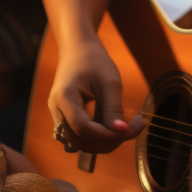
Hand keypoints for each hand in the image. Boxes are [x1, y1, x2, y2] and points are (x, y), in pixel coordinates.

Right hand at [49, 38, 145, 153]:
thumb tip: (122, 132)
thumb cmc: (95, 60)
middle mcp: (56, 111)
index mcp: (64, 98)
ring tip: (127, 126)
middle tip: (135, 127)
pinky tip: (115, 124)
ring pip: (80, 143)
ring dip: (103, 141)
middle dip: (108, 141)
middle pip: (80, 141)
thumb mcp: (110, 81)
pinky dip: (98, 136)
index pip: (83, 128)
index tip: (133, 127)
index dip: (108, 134)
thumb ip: (113, 108)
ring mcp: (58, 116)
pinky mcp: (65, 118)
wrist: (78, 48)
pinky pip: (80, 137)